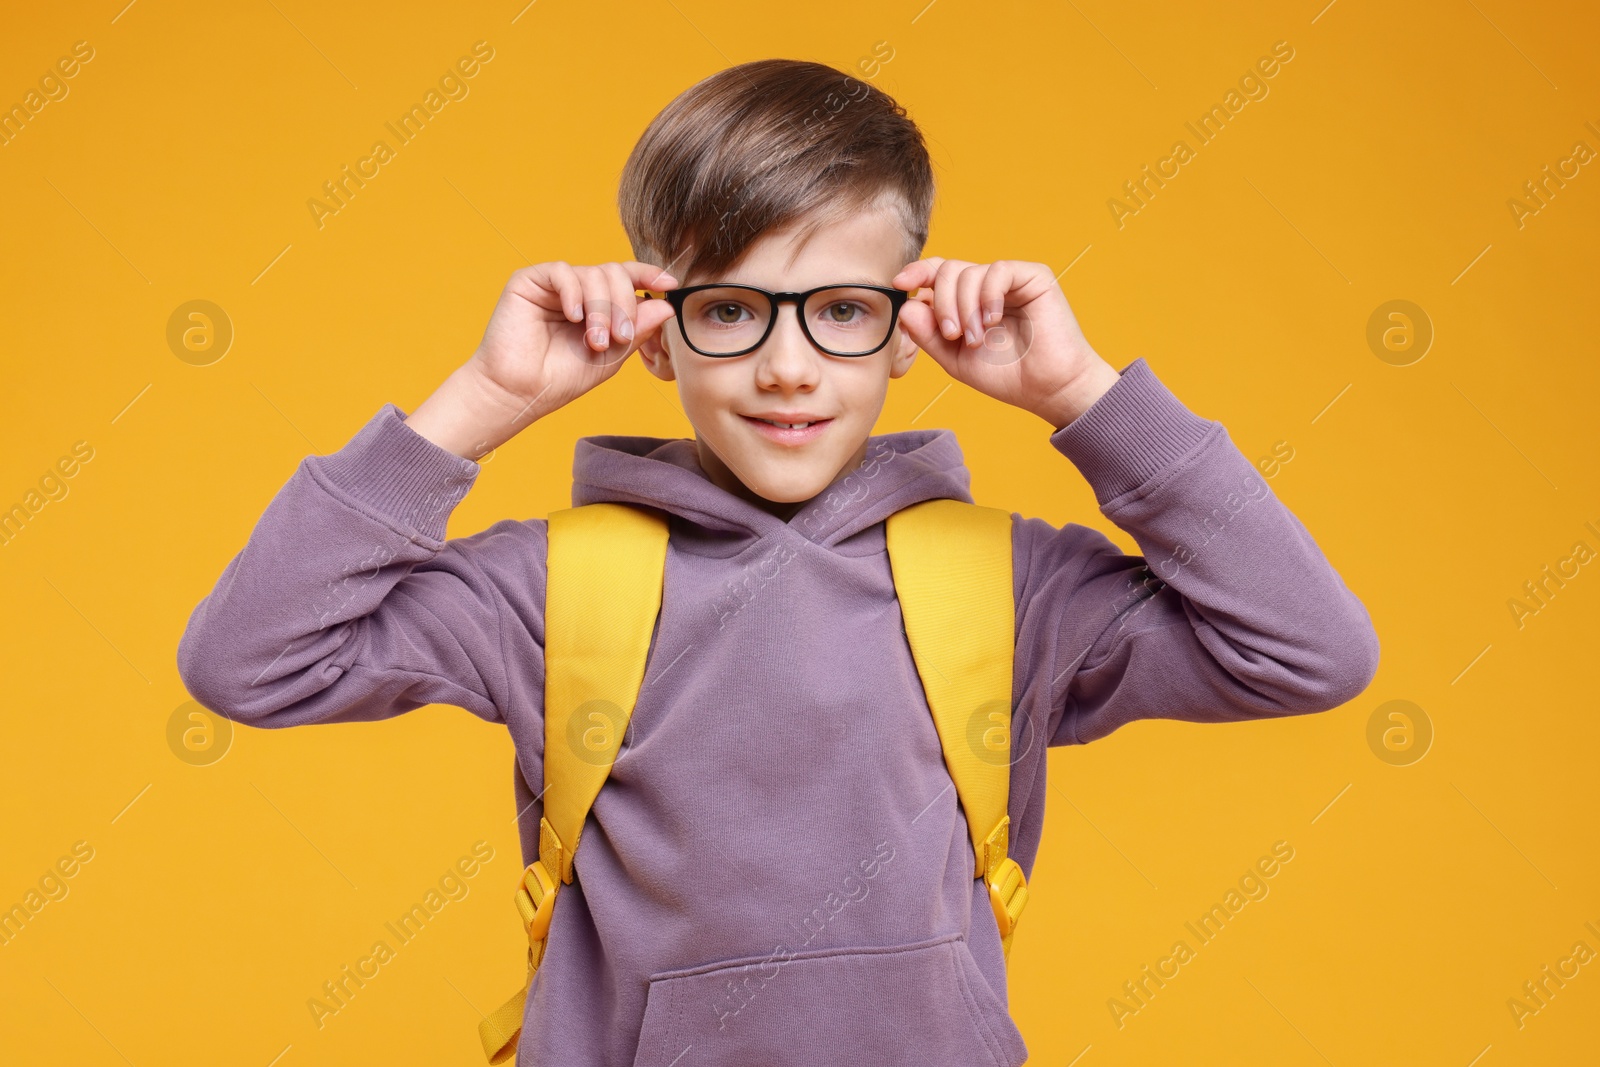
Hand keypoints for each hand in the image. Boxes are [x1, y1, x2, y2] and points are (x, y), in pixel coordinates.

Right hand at [469, 260, 678, 421]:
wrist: (520, 392)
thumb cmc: (561, 378)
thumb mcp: (611, 356)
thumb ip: (637, 330)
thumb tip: (666, 305)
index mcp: (597, 305)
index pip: (626, 278)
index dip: (648, 275)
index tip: (670, 284)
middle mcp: (577, 291)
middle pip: (614, 272)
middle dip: (624, 304)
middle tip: (620, 337)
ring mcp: (554, 286)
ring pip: (593, 273)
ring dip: (601, 308)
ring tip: (595, 341)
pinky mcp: (529, 282)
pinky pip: (562, 272)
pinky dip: (575, 293)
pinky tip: (574, 317)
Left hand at [890, 257, 1120, 429]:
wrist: (1048, 389)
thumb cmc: (1006, 376)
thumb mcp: (955, 359)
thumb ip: (928, 334)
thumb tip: (907, 305)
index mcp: (968, 302)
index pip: (937, 274)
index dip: (917, 272)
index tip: (899, 284)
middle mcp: (987, 287)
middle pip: (948, 270)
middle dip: (942, 303)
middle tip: (952, 335)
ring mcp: (1010, 281)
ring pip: (969, 271)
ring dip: (964, 307)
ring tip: (976, 338)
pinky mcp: (1034, 277)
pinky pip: (998, 270)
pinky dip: (988, 296)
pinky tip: (992, 320)